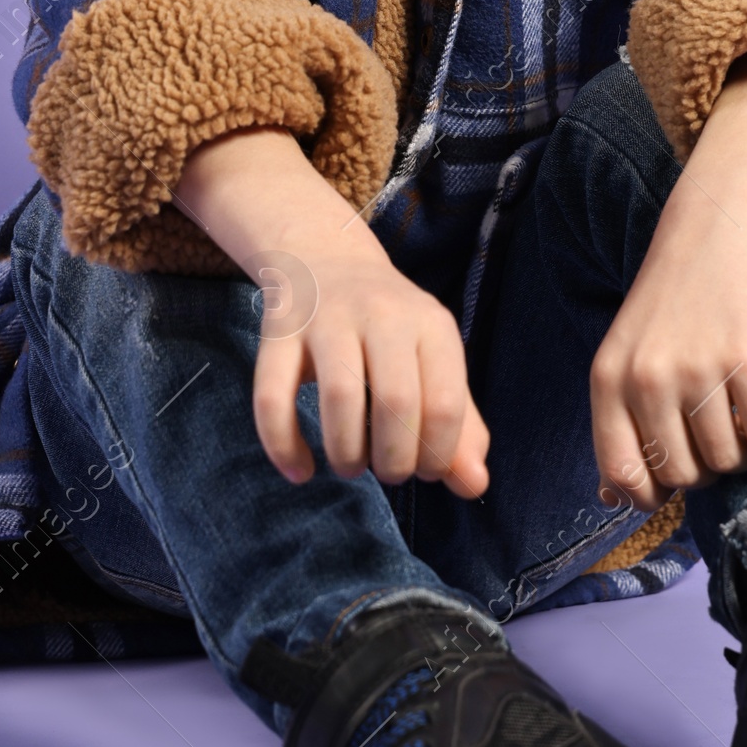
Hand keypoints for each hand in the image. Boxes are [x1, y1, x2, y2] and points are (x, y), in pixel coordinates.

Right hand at [174, 128, 490, 497]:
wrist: (326, 259)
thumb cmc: (392, 329)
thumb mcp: (433, 362)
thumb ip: (460, 425)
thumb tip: (475, 487)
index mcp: (431, 324)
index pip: (446, 404)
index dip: (438, 456)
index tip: (425, 470)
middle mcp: (382, 315)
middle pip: (396, 402)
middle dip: (395, 461)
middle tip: (389, 472)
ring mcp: (327, 320)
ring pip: (340, 397)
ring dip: (347, 453)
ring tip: (351, 466)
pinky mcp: (278, 332)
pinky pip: (272, 399)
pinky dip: (284, 446)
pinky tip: (300, 471)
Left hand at [590, 43, 746, 509]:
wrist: (712, 228)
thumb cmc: (670, 301)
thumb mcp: (625, 355)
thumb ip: (617, 422)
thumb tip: (611, 499)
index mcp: (607, 381)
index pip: (620, 475)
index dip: (649, 494)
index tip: (669, 481)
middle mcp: (647, 379)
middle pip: (681, 475)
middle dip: (702, 468)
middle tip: (711, 434)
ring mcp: (698, 370)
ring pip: (726, 461)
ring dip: (739, 451)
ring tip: (737, 414)